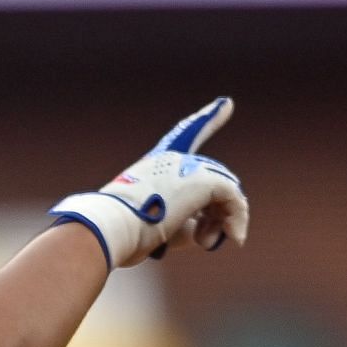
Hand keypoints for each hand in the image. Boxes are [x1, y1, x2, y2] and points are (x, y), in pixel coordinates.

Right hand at [49, 97, 250, 269]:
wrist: (110, 228)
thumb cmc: (124, 234)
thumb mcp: (153, 228)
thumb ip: (183, 226)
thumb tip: (209, 233)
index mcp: (155, 165)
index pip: (185, 136)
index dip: (208, 118)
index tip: (227, 104)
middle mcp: (174, 159)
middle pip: (212, 180)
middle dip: (216, 212)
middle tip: (204, 241)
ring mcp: (189, 166)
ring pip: (225, 190)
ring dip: (223, 219)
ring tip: (208, 242)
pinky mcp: (203, 180)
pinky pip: (234, 198)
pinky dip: (237, 219)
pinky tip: (235, 237)